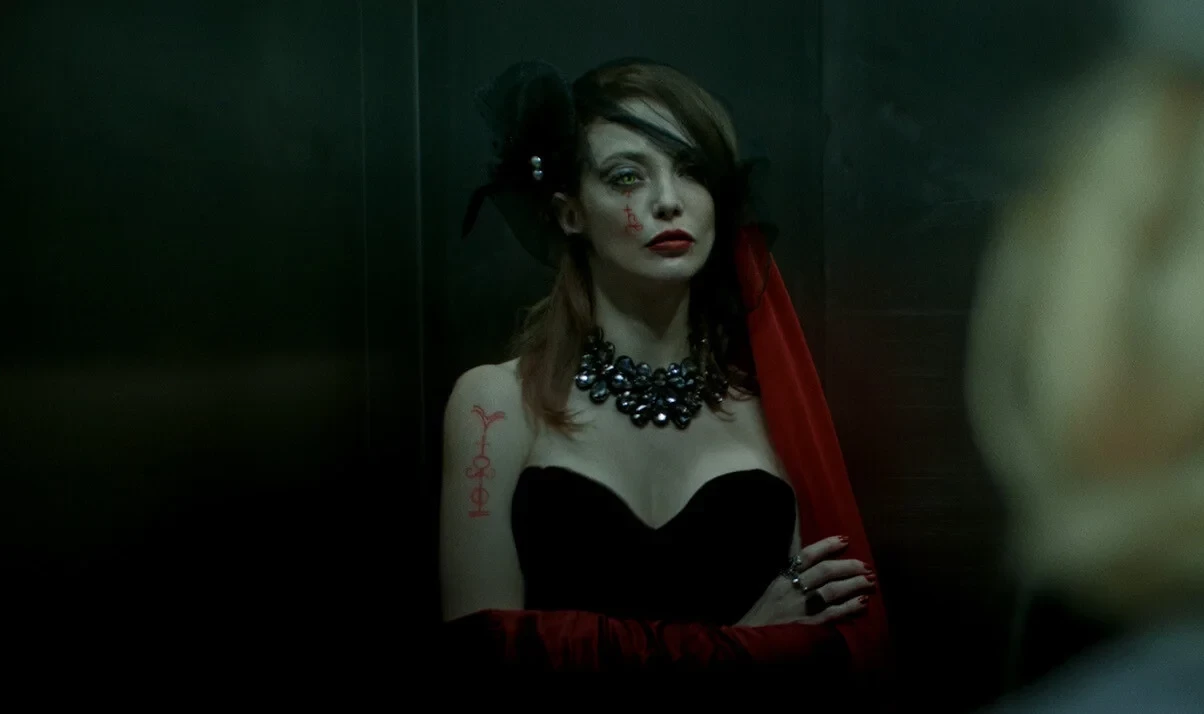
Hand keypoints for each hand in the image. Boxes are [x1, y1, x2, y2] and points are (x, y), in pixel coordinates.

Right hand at [736, 535, 876, 626]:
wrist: (750, 638)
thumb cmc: (762, 612)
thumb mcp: (771, 585)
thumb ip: (789, 571)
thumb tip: (804, 551)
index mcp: (782, 576)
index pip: (807, 554)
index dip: (827, 545)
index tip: (845, 540)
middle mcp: (792, 588)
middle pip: (825, 571)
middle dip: (848, 566)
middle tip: (866, 566)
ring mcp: (801, 607)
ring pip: (832, 590)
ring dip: (854, 584)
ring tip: (870, 581)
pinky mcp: (808, 625)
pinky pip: (832, 614)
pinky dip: (848, 607)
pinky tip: (862, 603)